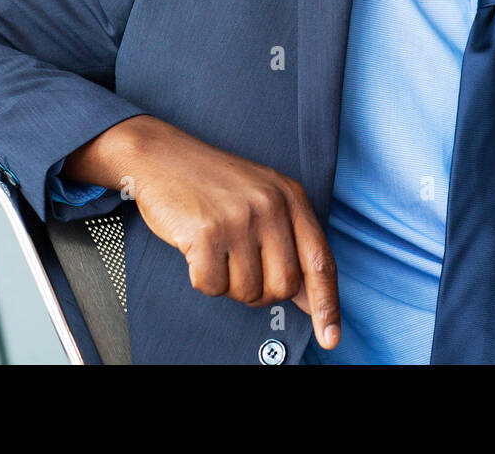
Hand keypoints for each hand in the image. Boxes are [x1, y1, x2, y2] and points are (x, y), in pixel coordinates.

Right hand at [63, 115, 340, 348]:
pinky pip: (212, 286)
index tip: (330, 338)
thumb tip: (309, 297)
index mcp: (291, 198)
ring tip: (218, 251)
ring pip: (247, 291)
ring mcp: (240, 219)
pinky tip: (197, 251)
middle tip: (240, 269)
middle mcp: (271, 206)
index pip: (320, 261)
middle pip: (283, 285)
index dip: (327, 304)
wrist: (164, 156)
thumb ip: (290, 242)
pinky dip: (202, 279)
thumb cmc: (213, 183)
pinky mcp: (206, 232)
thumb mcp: (264, 199)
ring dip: (229, 283)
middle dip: (261, 291)